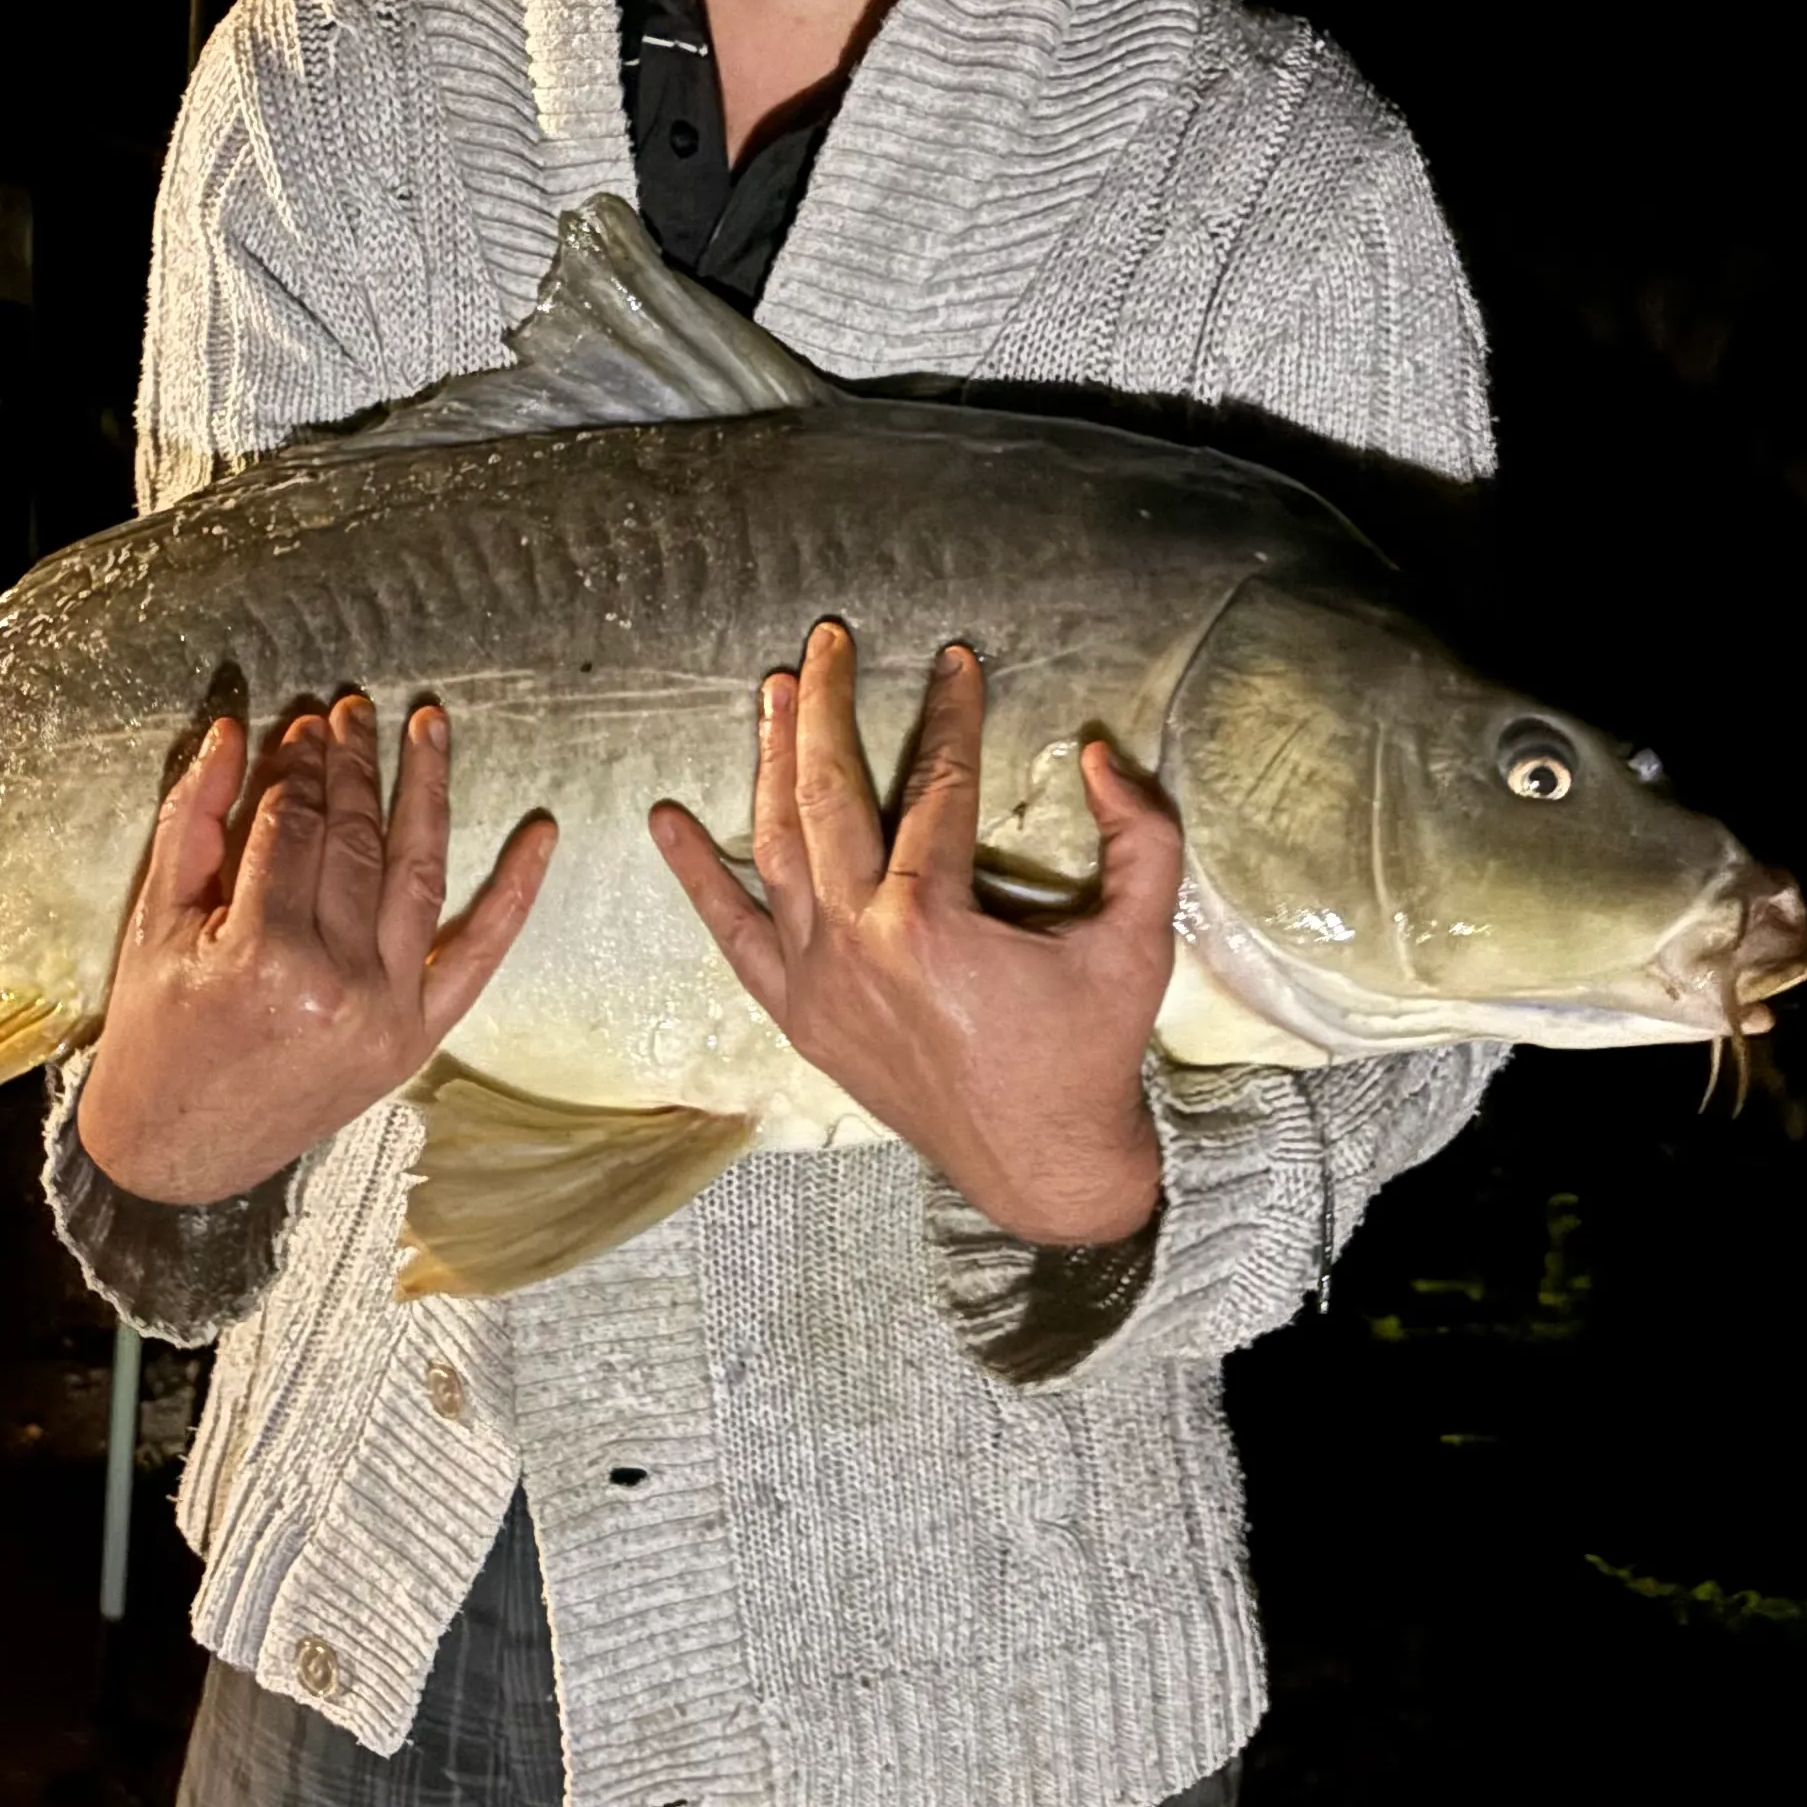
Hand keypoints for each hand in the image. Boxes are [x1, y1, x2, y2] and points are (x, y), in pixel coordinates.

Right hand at [79, 693, 555, 1204]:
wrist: (179, 1154)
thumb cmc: (157, 1037)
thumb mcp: (153, 924)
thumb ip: (195, 820)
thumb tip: (233, 732)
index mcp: (262, 958)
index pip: (291, 827)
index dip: (295, 765)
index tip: (298, 724)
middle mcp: (338, 985)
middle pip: (356, 841)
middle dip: (353, 765)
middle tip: (352, 710)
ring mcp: (388, 1013)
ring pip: (419, 874)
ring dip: (429, 790)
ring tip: (430, 726)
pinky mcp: (417, 1038)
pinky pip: (479, 954)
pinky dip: (514, 893)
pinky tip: (539, 835)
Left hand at [651, 625, 1178, 1245]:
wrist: (1041, 1165)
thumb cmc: (1089, 1052)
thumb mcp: (1139, 943)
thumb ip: (1142, 840)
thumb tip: (1104, 756)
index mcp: (930, 921)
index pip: (937, 785)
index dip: (952, 713)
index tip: (957, 658)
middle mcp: (856, 942)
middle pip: (827, 794)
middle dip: (825, 706)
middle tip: (827, 641)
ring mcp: (817, 981)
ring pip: (774, 847)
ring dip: (769, 761)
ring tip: (772, 692)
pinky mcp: (799, 1015)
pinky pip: (731, 935)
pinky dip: (694, 875)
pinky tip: (664, 819)